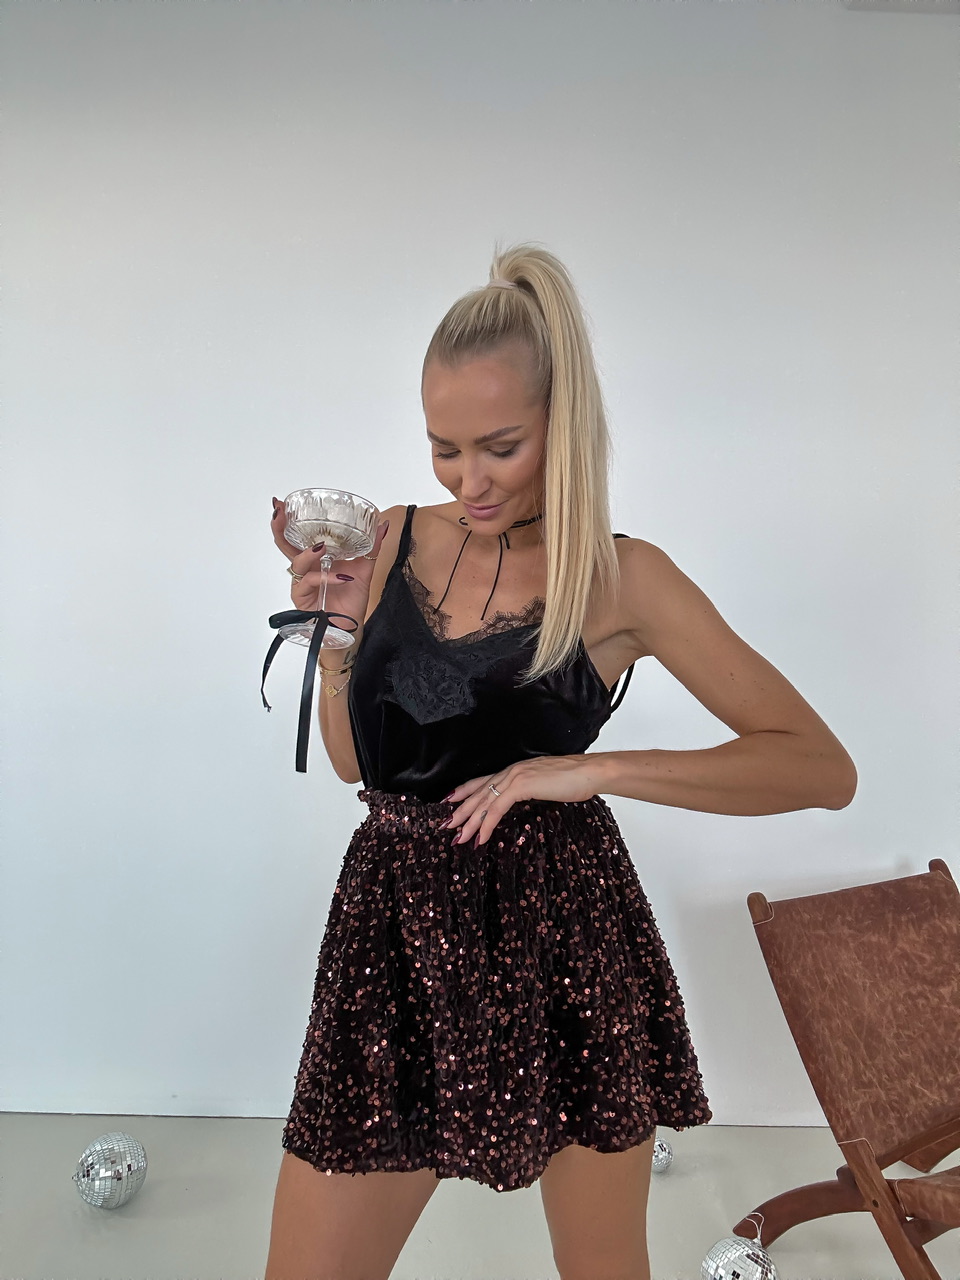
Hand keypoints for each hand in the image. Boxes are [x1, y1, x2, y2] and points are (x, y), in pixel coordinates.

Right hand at [270, 497, 389, 630]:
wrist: (350, 628)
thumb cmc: (351, 602)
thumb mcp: (363, 570)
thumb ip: (371, 548)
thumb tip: (381, 526)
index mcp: (317, 559)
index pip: (299, 537)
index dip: (289, 521)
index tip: (283, 504)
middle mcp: (306, 569)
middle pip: (285, 546)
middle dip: (280, 529)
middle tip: (281, 515)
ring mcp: (303, 583)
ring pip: (297, 563)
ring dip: (308, 554)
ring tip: (322, 547)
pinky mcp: (302, 599)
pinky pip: (310, 583)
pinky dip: (325, 578)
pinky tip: (340, 577)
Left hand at [440, 754, 606, 847]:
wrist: (589, 772)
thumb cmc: (575, 779)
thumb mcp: (547, 785)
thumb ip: (533, 789)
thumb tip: (528, 797)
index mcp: (516, 769)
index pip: (483, 780)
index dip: (465, 791)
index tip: (450, 802)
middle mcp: (511, 770)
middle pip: (478, 792)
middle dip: (461, 810)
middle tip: (447, 826)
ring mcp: (515, 776)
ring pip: (484, 801)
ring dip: (469, 822)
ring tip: (459, 837)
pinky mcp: (521, 786)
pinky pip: (497, 808)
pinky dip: (486, 824)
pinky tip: (480, 838)